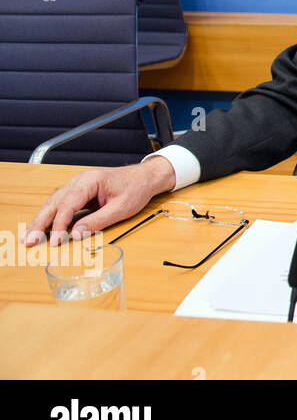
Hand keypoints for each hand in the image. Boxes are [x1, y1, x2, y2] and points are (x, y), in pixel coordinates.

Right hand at [24, 157, 176, 246]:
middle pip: (54, 202)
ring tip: (28, 237)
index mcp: (89, 181)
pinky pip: (60, 203)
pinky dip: (50, 215)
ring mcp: (77, 184)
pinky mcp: (78, 191)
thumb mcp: (121, 208)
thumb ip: (98, 221)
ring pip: (53, 203)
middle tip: (28, 240)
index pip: (68, 204)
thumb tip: (77, 234)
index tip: (54, 241)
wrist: (145, 177)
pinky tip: (41, 227)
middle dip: (39, 223)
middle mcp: (79, 180)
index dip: (59, 225)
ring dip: (40, 220)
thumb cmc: (136, 189)